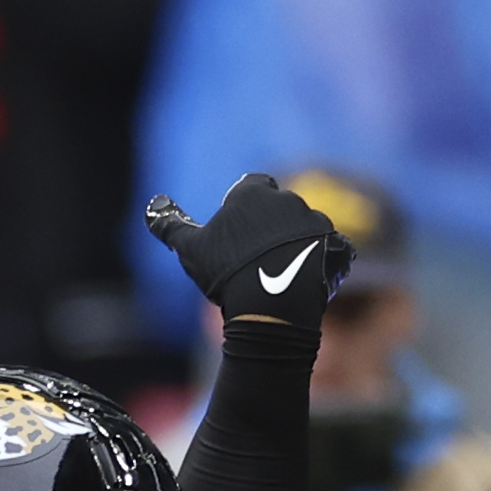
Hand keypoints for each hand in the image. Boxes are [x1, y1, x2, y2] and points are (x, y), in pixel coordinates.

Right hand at [144, 171, 350, 321]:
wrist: (272, 306)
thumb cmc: (227, 273)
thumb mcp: (190, 250)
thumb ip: (170, 225)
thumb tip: (153, 206)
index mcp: (253, 193)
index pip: (251, 185)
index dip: (244, 205)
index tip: (237, 229)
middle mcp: (288, 199)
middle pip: (278, 206)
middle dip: (270, 225)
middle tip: (256, 257)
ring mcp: (316, 221)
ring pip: (303, 226)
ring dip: (294, 241)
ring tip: (279, 272)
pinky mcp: (337, 244)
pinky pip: (326, 247)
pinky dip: (316, 259)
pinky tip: (301, 280)